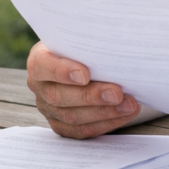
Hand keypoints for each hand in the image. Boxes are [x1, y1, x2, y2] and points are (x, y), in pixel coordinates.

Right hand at [26, 41, 141, 138]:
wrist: (87, 60)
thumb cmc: (86, 45)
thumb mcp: (84, 37)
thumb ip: (91, 40)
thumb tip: (114, 41)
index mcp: (39, 59)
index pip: (41, 66)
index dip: (61, 71)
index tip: (85, 74)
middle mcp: (40, 85)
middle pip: (59, 96)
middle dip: (91, 96)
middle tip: (117, 93)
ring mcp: (48, 108)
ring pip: (72, 117)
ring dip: (104, 112)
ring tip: (129, 105)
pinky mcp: (61, 124)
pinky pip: (81, 131)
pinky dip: (105, 123)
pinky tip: (124, 114)